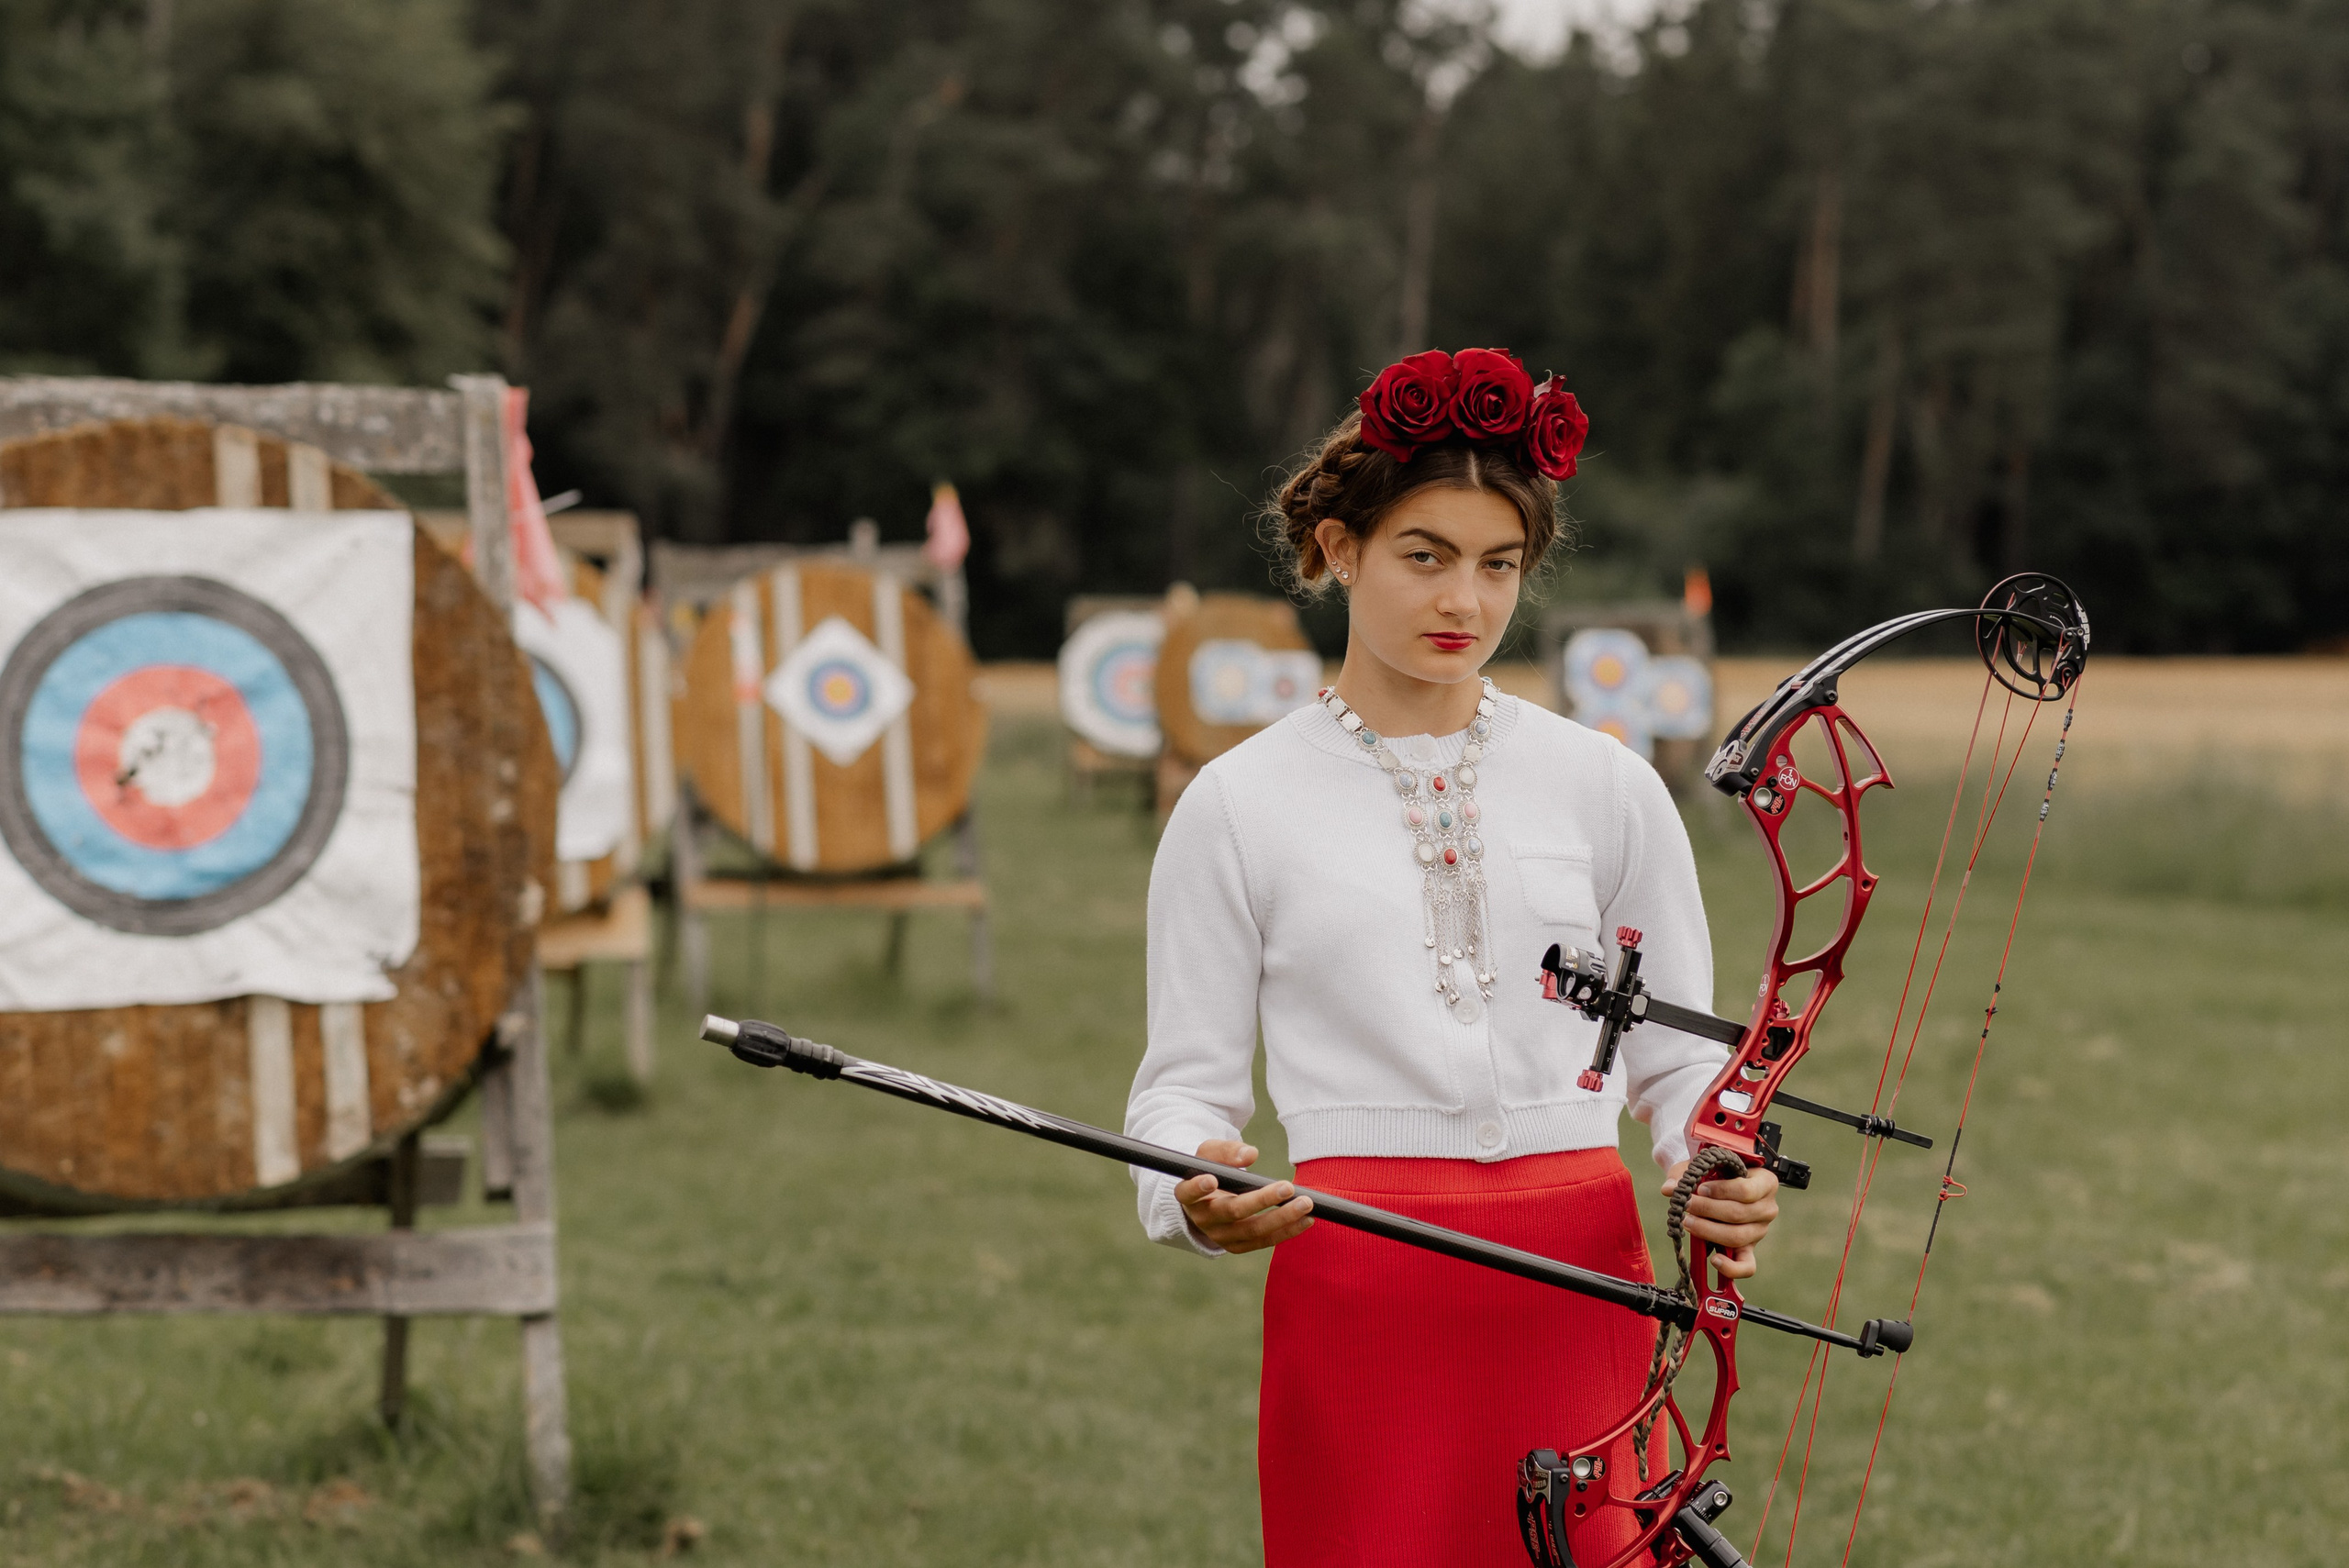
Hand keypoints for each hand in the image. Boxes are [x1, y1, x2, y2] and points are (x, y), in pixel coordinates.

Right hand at [1175, 1140, 1315, 1253]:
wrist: (1208, 1199)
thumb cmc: (1209, 1170)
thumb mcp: (1210, 1154)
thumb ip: (1227, 1151)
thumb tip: (1250, 1154)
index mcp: (1188, 1195)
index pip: (1188, 1193)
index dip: (1198, 1187)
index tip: (1212, 1179)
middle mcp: (1203, 1219)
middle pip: (1232, 1211)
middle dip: (1261, 1200)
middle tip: (1287, 1187)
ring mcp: (1220, 1236)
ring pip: (1253, 1230)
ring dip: (1282, 1218)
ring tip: (1305, 1204)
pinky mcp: (1238, 1246)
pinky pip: (1264, 1240)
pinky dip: (1287, 1231)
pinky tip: (1306, 1220)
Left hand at [1662, 1160, 1779, 1280]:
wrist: (1721, 1184)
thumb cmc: (1716, 1173)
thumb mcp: (1704, 1166)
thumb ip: (1686, 1174)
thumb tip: (1668, 1189)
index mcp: (1766, 1183)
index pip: (1746, 1191)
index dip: (1721, 1191)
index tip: (1700, 1189)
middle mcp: (1768, 1208)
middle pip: (1738, 1214)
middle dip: (1707, 1210)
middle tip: (1686, 1205)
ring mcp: (1760, 1231)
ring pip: (1737, 1237)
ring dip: (1708, 1231)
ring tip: (1688, 1223)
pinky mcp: (1750, 1249)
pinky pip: (1747, 1266)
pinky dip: (1730, 1267)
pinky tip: (1713, 1260)